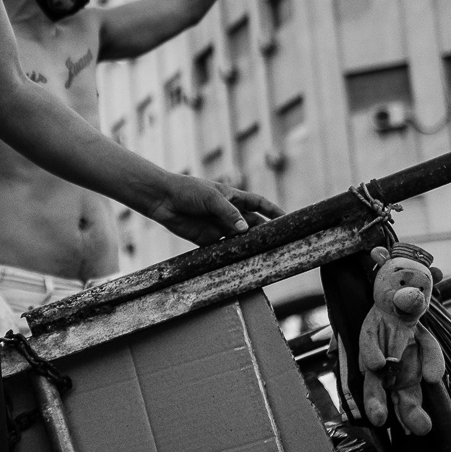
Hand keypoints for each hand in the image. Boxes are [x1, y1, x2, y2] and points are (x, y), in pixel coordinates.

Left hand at [146, 174, 282, 245]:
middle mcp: (228, 213)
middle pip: (253, 224)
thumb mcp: (211, 197)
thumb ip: (229, 213)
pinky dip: (233, 254)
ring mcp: (218, 226)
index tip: (288, 218)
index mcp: (232, 197)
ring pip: (240, 238)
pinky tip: (242, 261)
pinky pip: (224, 248)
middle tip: (280, 242)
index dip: (272, 211)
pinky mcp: (207, 239)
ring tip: (265, 254)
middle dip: (265, 232)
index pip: (258, 204)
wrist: (162, 199)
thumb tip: (245, 230)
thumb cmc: (187, 191)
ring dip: (250, 245)